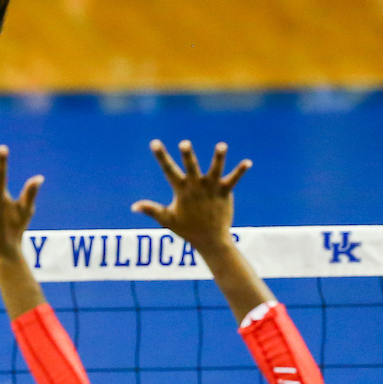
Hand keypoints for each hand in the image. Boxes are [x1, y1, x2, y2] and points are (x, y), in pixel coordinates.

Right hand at [131, 140, 251, 252]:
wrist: (211, 240)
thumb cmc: (187, 229)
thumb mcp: (167, 219)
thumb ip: (151, 210)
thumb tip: (134, 206)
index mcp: (182, 190)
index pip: (168, 170)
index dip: (161, 156)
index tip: (154, 143)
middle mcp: (197, 187)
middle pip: (191, 168)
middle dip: (187, 155)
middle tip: (184, 143)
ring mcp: (212, 189)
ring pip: (215, 170)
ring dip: (219, 158)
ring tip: (222, 145)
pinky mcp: (225, 193)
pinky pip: (234, 180)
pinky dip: (240, 171)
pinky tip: (248, 162)